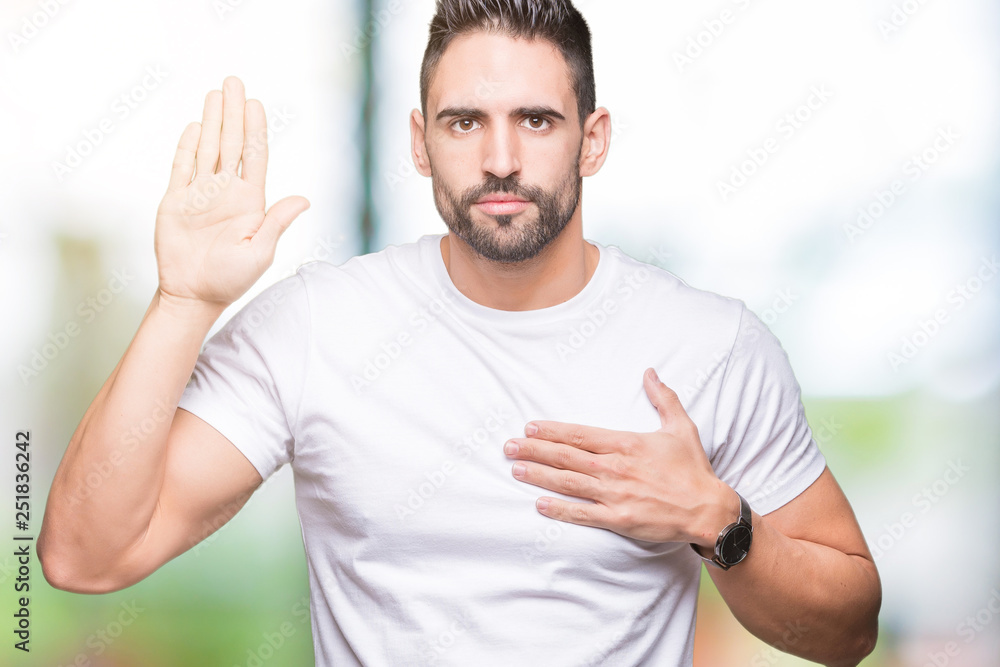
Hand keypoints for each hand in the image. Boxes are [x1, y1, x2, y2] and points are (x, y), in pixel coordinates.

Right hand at [154, 76, 308, 308]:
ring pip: (207, 148)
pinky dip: (187, 146)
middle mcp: (226, 192)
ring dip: (211, 121)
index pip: (254, 156)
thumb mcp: (261, 252)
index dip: (255, 129)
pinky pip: (181, 167)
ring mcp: (200, 194)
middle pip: (231, 143)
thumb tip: (304, 199)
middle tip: (235, 81)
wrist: (193, 295)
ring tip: (216, 93)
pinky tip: (194, 126)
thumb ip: (278, 222)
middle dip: (233, 112)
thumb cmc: (231, 279)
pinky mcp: (176, 201)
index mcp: (250, 201)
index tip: (256, 104)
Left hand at [504, 367, 735, 544]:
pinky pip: (582, 514)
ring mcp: (614, 495)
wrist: (707, 510)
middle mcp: (615, 468)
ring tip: (515, 468)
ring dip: (538, 475)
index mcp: (626, 444)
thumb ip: (662, 398)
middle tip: (507, 447)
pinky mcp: (618, 520)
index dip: (551, 431)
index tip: (529, 428)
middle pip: (565, 456)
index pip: (579, 434)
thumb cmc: (693, 469)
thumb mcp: (681, 427)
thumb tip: (650, 372)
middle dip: (534, 450)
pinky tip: (538, 504)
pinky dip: (559, 509)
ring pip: (567, 483)